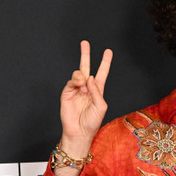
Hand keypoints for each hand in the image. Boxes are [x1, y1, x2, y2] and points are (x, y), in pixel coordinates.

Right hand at [59, 40, 112, 154]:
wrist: (79, 132)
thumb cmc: (92, 123)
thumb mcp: (101, 107)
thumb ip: (97, 91)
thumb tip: (90, 77)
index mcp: (97, 91)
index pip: (101, 73)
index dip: (105, 62)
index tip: (108, 51)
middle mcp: (87, 88)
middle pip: (86, 67)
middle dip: (85, 55)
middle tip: (85, 42)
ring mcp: (76, 89)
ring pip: (78, 73)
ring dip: (82, 77)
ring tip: (83, 87)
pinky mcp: (67, 92)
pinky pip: (71, 81)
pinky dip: (76, 81)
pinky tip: (80, 86)